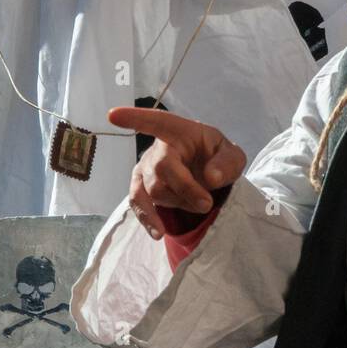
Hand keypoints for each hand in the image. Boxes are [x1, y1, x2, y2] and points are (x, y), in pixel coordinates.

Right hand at [108, 106, 246, 239]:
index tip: (113, 115)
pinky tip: (158, 232)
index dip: (135, 118)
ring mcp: (146, 168)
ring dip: (178, 202)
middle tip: (207, 203)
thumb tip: (211, 177)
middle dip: (185, 189)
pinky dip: (148, 218)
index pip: (156, 122)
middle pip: (160, 169)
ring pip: (153, 190)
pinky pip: (137, 203)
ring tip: (198, 206)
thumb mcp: (233, 156)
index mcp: (179, 131)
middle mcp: (158, 148)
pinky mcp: (141, 188)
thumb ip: (227, 163)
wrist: (209, 177)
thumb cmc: (218, 160)